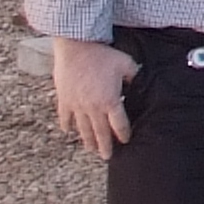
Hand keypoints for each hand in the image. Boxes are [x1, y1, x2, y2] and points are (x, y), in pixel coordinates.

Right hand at [51, 38, 136, 158]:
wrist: (76, 46)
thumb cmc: (103, 55)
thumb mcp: (126, 63)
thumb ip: (134, 76)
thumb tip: (140, 82)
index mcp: (110, 101)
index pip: (119, 124)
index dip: (123, 134)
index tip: (125, 140)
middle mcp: (93, 107)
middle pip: (100, 132)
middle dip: (105, 146)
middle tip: (107, 157)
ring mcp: (77, 105)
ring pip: (83, 128)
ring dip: (87, 140)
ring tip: (91, 149)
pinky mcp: (64, 99)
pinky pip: (65, 117)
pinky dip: (67, 125)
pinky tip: (68, 132)